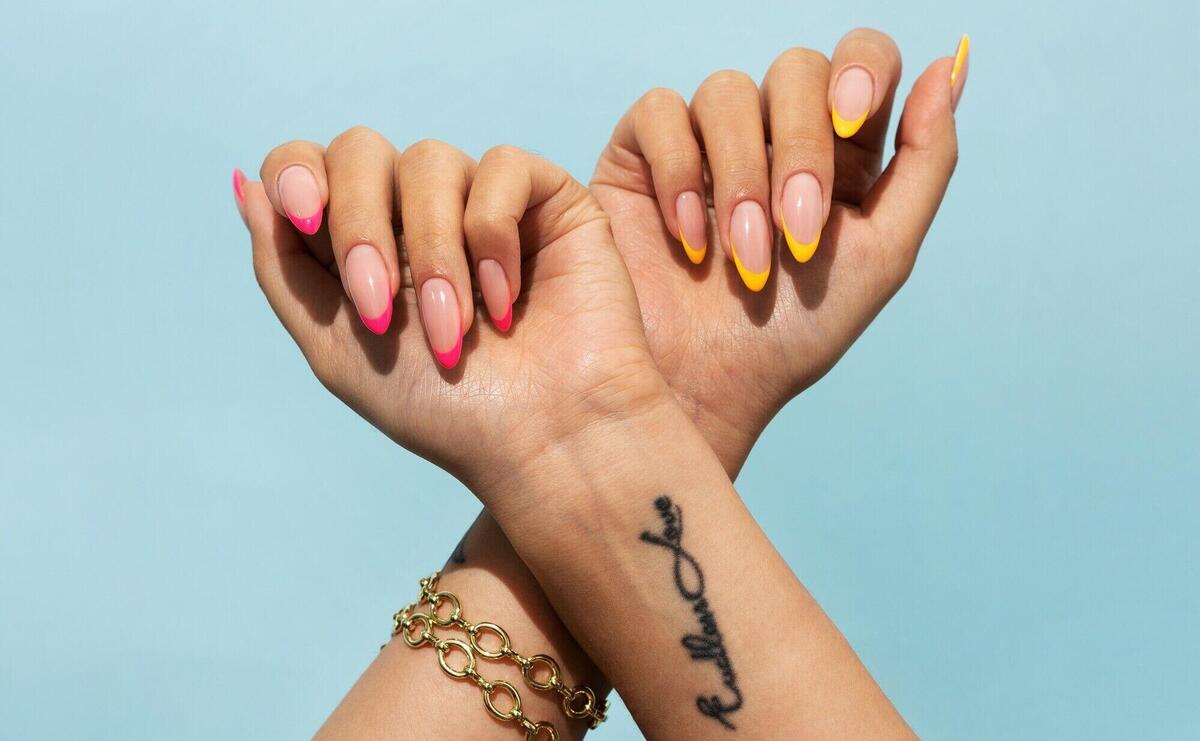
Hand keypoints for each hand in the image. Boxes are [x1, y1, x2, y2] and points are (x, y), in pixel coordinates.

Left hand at [235, 133, 667, 497]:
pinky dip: (493, 238)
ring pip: (429, 160)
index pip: (308, 165)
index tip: (305, 217)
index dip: (297, 174)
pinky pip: (499, 167)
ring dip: (432, 254)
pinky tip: (508, 303)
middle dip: (359, 226)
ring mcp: (482, 203)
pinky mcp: (546, 199)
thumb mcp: (336, 349)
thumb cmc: (448, 411)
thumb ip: (284, 268)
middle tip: (381, 308)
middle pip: (360, 149)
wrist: (547, 438)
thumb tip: (245, 181)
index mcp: (363, 245)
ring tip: (455, 332)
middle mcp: (418, 215)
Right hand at [591, 30, 967, 471]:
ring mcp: (705, 140)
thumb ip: (927, 159)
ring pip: (727, 91)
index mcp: (841, 151)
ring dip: (741, 179)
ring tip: (743, 260)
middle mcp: (773, 135)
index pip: (862, 61)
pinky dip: (677, 173)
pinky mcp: (642, 156)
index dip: (861, 68)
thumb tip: (953, 62)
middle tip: (796, 232)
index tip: (852, 120)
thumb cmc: (794, 336)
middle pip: (797, 69)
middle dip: (800, 149)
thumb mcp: (883, 254)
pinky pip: (659, 111)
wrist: (707, 387)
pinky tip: (687, 239)